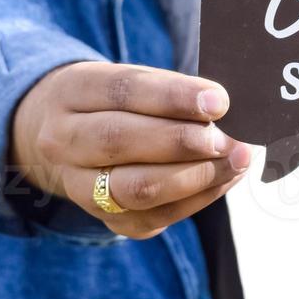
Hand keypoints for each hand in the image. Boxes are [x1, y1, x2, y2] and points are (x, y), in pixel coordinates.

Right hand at [10, 61, 250, 239]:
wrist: (67, 139)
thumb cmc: (115, 102)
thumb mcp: (130, 79)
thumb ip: (170, 91)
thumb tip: (220, 108)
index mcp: (72, 91)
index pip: (122, 91)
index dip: (173, 97)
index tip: (218, 101)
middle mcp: (63, 140)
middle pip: (119, 142)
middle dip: (182, 142)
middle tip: (228, 139)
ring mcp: (78, 185)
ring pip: (135, 188)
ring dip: (195, 177)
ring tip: (235, 161)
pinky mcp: (105, 218)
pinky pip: (153, 217)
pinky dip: (197, 199)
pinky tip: (225, 180)